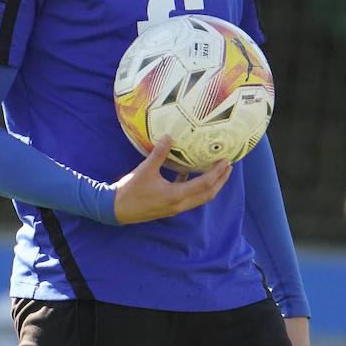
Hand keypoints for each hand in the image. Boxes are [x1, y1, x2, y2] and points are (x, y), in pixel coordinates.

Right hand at [111, 136, 231, 223]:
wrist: (116, 209)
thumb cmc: (130, 191)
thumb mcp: (145, 169)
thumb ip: (158, 153)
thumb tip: (168, 136)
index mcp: (176, 196)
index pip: (204, 185)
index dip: (217, 173)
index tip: (226, 161)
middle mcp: (179, 204)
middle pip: (208, 194)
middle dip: (220, 180)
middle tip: (228, 166)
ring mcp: (175, 207)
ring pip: (200, 197)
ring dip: (211, 185)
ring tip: (217, 171)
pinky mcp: (169, 206)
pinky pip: (188, 196)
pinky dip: (194, 185)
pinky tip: (189, 173)